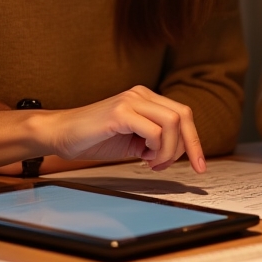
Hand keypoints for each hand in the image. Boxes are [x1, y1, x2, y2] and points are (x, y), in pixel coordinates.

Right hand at [39, 86, 205, 171]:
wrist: (61, 134)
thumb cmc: (93, 138)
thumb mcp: (132, 140)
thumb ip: (154, 142)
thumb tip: (176, 153)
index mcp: (146, 98)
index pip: (182, 114)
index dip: (194, 141)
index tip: (200, 165)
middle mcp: (141, 94)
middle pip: (183, 115)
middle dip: (188, 146)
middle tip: (171, 166)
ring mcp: (131, 101)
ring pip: (172, 123)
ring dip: (168, 150)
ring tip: (151, 162)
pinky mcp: (120, 112)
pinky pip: (153, 130)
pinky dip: (155, 148)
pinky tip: (141, 157)